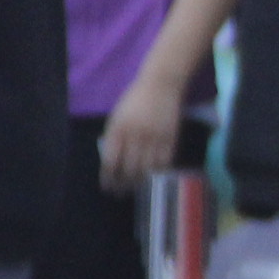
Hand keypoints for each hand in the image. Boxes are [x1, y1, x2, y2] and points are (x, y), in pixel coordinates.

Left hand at [99, 72, 186, 193]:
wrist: (161, 85)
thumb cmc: (134, 100)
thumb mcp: (116, 117)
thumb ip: (113, 138)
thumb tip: (111, 161)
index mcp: (118, 130)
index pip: (111, 161)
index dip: (108, 178)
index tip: (107, 187)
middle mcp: (136, 136)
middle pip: (129, 168)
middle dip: (123, 184)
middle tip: (120, 193)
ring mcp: (155, 137)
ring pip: (147, 168)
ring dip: (140, 181)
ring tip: (136, 187)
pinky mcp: (171, 137)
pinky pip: (164, 161)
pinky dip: (158, 171)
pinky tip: (153, 176)